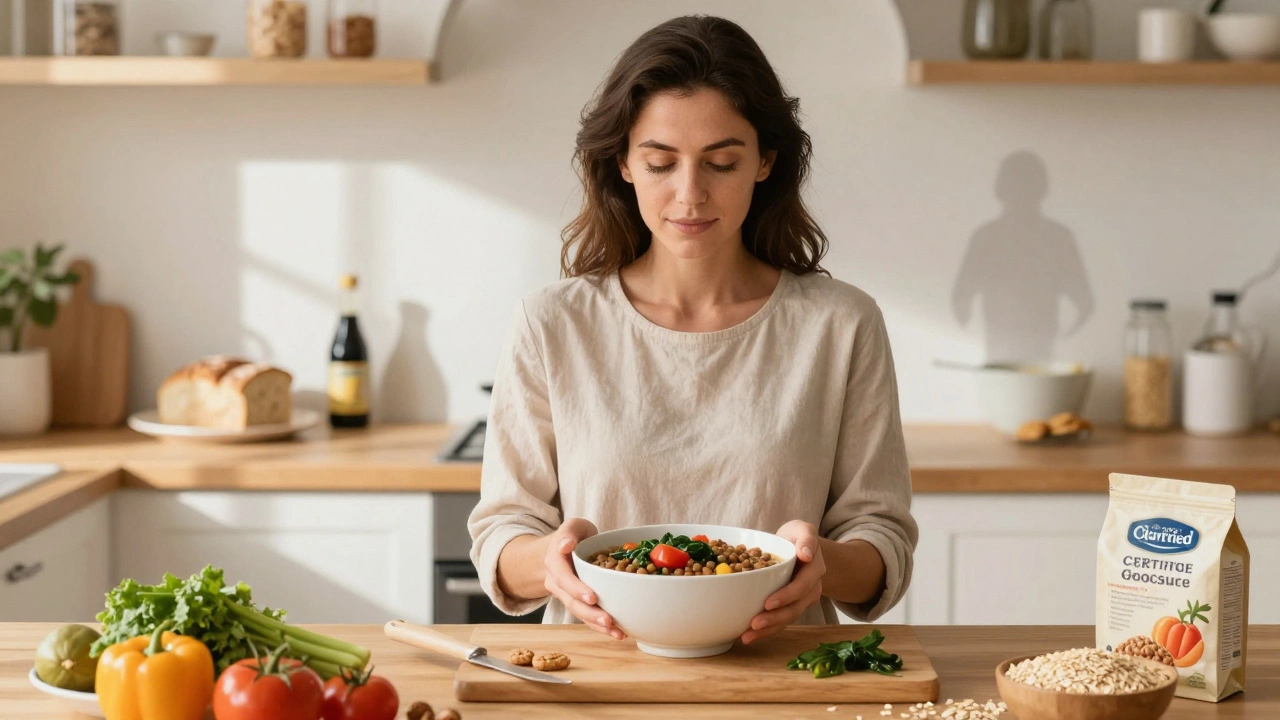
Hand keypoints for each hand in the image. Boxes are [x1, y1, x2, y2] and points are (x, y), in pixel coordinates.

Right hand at [543, 518, 625, 639]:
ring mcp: (565, 595)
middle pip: (570, 601)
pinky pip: (586, 617)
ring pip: (579, 612)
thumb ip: (569, 532)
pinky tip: (618, 633)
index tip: (592, 597)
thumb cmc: (573, 536)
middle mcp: (556, 582)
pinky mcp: (576, 603)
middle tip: (608, 620)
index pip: (563, 577)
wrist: (563, 549)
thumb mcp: (572, 526)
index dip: (576, 588)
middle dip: (590, 613)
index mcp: (554, 561)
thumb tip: (565, 546)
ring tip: (617, 633)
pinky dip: (600, 626)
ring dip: (597, 624)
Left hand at [742, 520, 824, 644]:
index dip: (786, 596)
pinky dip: (766, 631)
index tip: (768, 603)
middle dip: (775, 618)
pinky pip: (780, 621)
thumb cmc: (798, 537)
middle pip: (795, 608)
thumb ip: (807, 538)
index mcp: (814, 570)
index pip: (802, 586)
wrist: (802, 549)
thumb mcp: (803, 529)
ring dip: (768, 629)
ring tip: (747, 636)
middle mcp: (811, 588)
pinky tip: (748, 636)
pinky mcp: (791, 607)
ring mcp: (802, 600)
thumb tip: (806, 555)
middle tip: (754, 624)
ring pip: (787, 618)